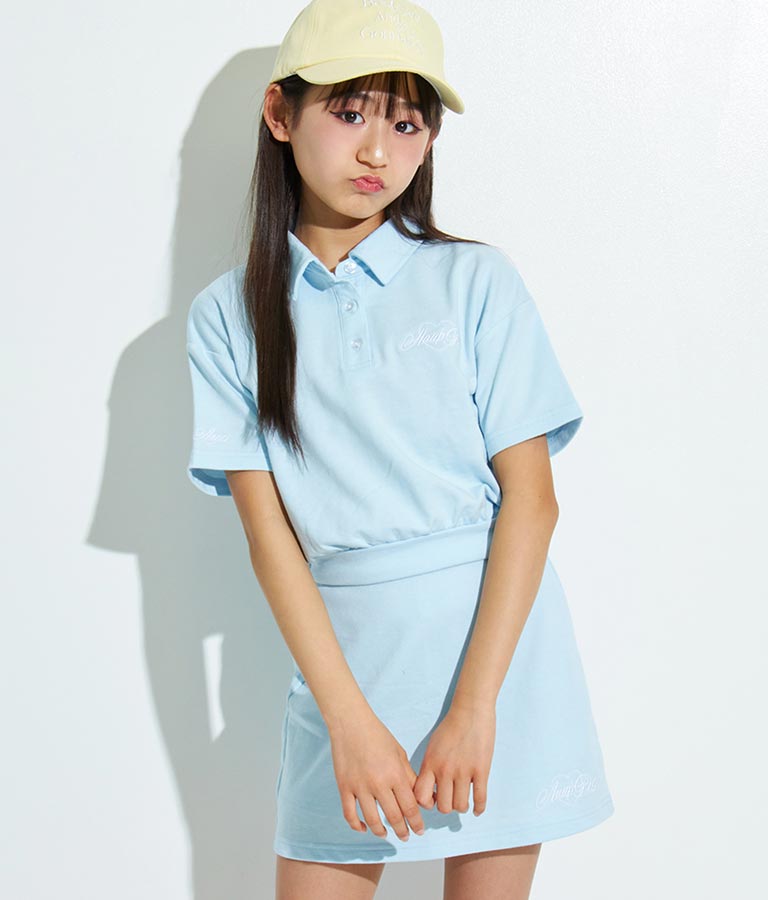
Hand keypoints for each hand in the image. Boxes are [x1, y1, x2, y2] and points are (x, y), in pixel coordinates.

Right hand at [328, 710, 425, 841]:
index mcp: (396, 774)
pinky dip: (357, 825)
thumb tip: (421, 797)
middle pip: (394, 817)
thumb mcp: (400, 754)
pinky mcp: (344, 787)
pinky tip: (364, 828)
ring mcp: (360, 787)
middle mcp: (379, 784)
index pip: (410, 807)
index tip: (419, 831)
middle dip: (403, 831)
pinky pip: (350, 814)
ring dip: (381, 831)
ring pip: (372, 820)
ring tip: (387, 834)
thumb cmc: (378, 736)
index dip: (416, 823)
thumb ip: (409, 777)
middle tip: (406, 836)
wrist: (351, 723)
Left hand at [413, 700, 495, 815]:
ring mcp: (464, 771)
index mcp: (430, 763)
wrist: (470, 710)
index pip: (420, 797)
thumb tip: (429, 787)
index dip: (426, 804)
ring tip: (463, 800)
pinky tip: (477, 809)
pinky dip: (479, 808)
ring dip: (462, 806)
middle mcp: (445, 770)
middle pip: (443, 806)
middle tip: (450, 799)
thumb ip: (430, 766)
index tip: (433, 799)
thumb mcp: (433, 746)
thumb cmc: (451, 726)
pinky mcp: (481, 770)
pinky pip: (480, 798)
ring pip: (460, 806)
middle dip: (446, 806)